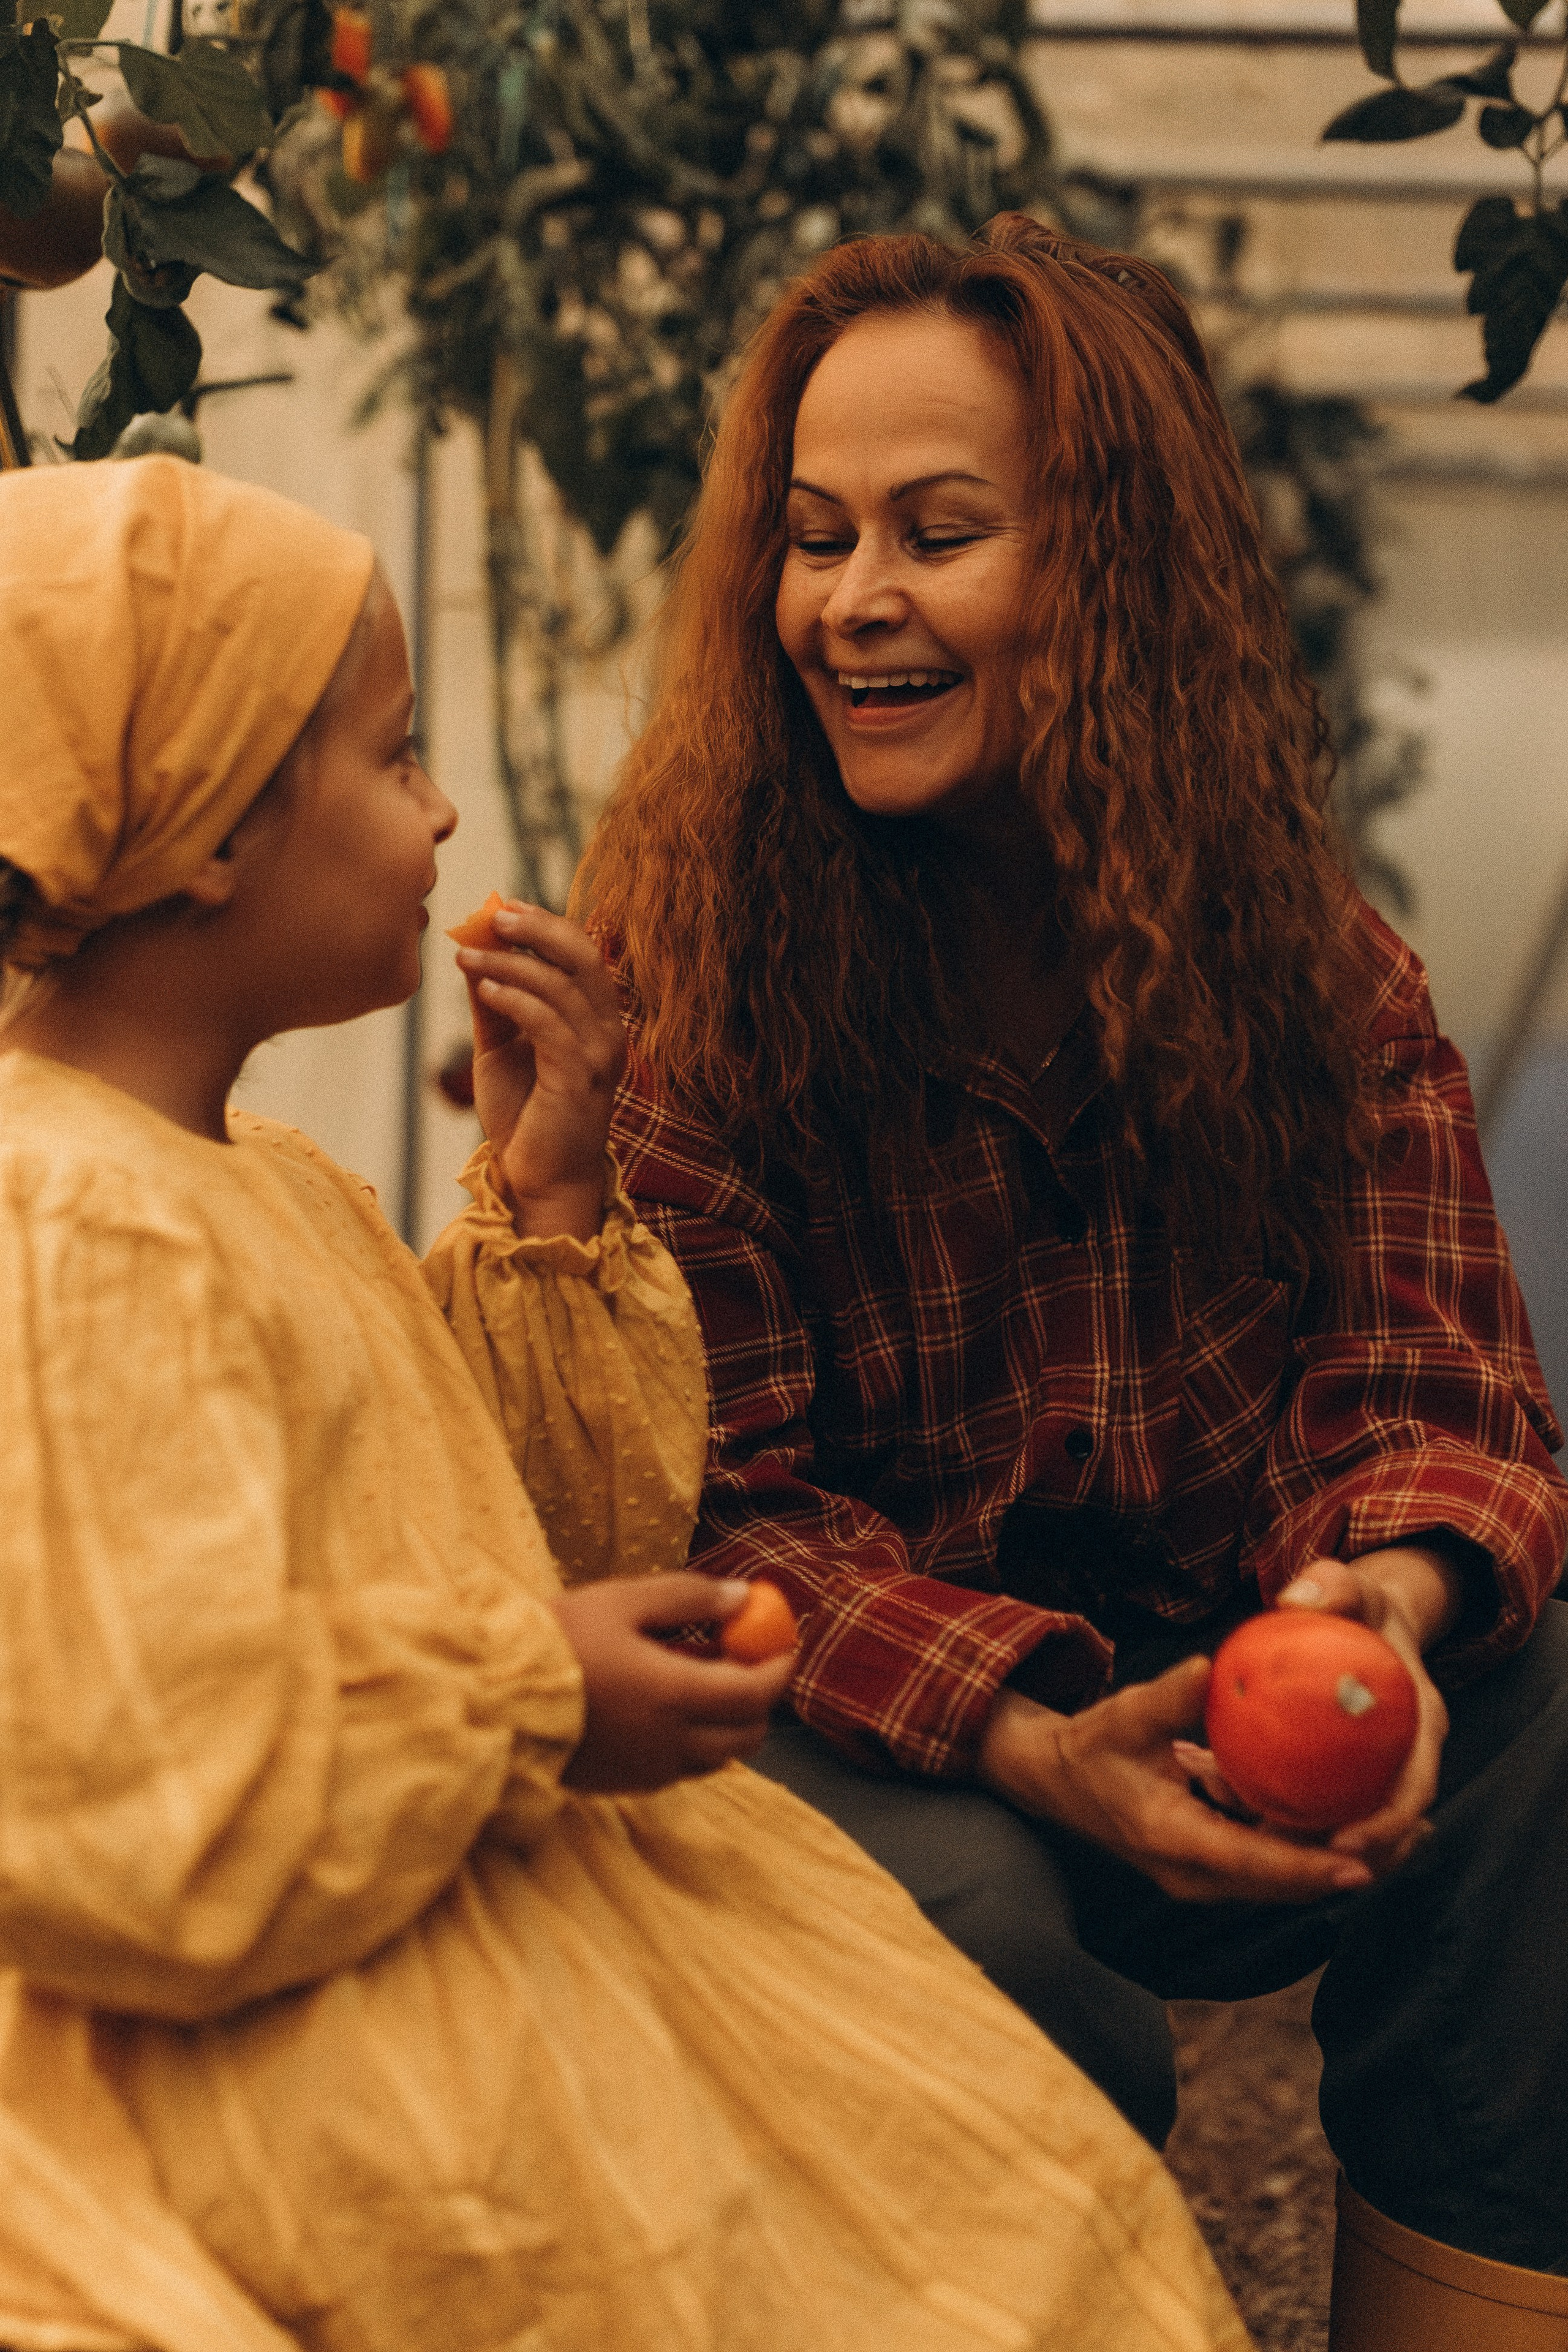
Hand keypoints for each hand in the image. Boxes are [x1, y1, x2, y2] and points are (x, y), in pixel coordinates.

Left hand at [455, 903, 626, 1241]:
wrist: (539, 1180)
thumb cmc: (525, 1117)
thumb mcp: (501, 1050)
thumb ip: (493, 1005)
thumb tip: (470, 952)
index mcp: (598, 1020)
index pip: (582, 954)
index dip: (545, 925)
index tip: (501, 907)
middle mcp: (609, 1031)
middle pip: (583, 957)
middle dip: (537, 929)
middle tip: (493, 914)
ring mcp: (599, 1055)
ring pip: (561, 986)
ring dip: (511, 963)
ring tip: (467, 955)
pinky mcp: (579, 1078)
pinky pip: (549, 1023)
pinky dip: (515, 999)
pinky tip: (484, 989)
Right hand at [552, 1573, 796, 1794]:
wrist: (495, 1700)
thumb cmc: (557, 1641)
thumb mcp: (623, 1600)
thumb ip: (689, 1598)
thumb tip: (743, 1597)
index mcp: (676, 1696)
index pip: (756, 1692)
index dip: (780, 1668)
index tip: (786, 1643)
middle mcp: (672, 1743)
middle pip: (747, 1734)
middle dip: (759, 1699)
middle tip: (745, 1662)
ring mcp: (650, 1770)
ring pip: (719, 1756)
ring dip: (728, 1723)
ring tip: (703, 1681)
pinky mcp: (628, 1783)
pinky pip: (684, 1768)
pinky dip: (696, 1741)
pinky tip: (667, 1708)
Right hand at [979, 1660, 1376, 1905]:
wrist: (1054, 1780)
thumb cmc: (1089, 1745)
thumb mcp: (1124, 1716)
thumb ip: (1168, 1698)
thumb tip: (1210, 1667)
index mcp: (1172, 1839)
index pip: (1252, 1862)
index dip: (1309, 1866)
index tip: (1363, 1861)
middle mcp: (1193, 1873)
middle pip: (1285, 1885)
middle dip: (1350, 1869)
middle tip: (1410, 1838)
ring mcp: (1203, 1874)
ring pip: (1286, 1879)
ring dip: (1343, 1861)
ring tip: (1409, 1834)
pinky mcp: (1212, 1863)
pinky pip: (1274, 1861)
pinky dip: (1316, 1845)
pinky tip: (1358, 1816)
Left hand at [1264, 1549, 1459, 1874]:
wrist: (1370, 1614)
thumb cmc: (1360, 1601)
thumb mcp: (1351, 1586)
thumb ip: (1332, 1586)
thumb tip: (1294, 1600)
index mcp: (1423, 1721)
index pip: (1415, 1786)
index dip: (1387, 1824)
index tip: (1345, 1845)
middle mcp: (1408, 1754)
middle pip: (1389, 1825)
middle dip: (1349, 1858)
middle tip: (1290, 1868)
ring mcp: (1382, 1768)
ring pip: (1354, 1824)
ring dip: (1313, 1846)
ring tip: (1259, 1848)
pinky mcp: (1351, 1773)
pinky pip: (1325, 1803)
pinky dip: (1291, 1812)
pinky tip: (1239, 1807)